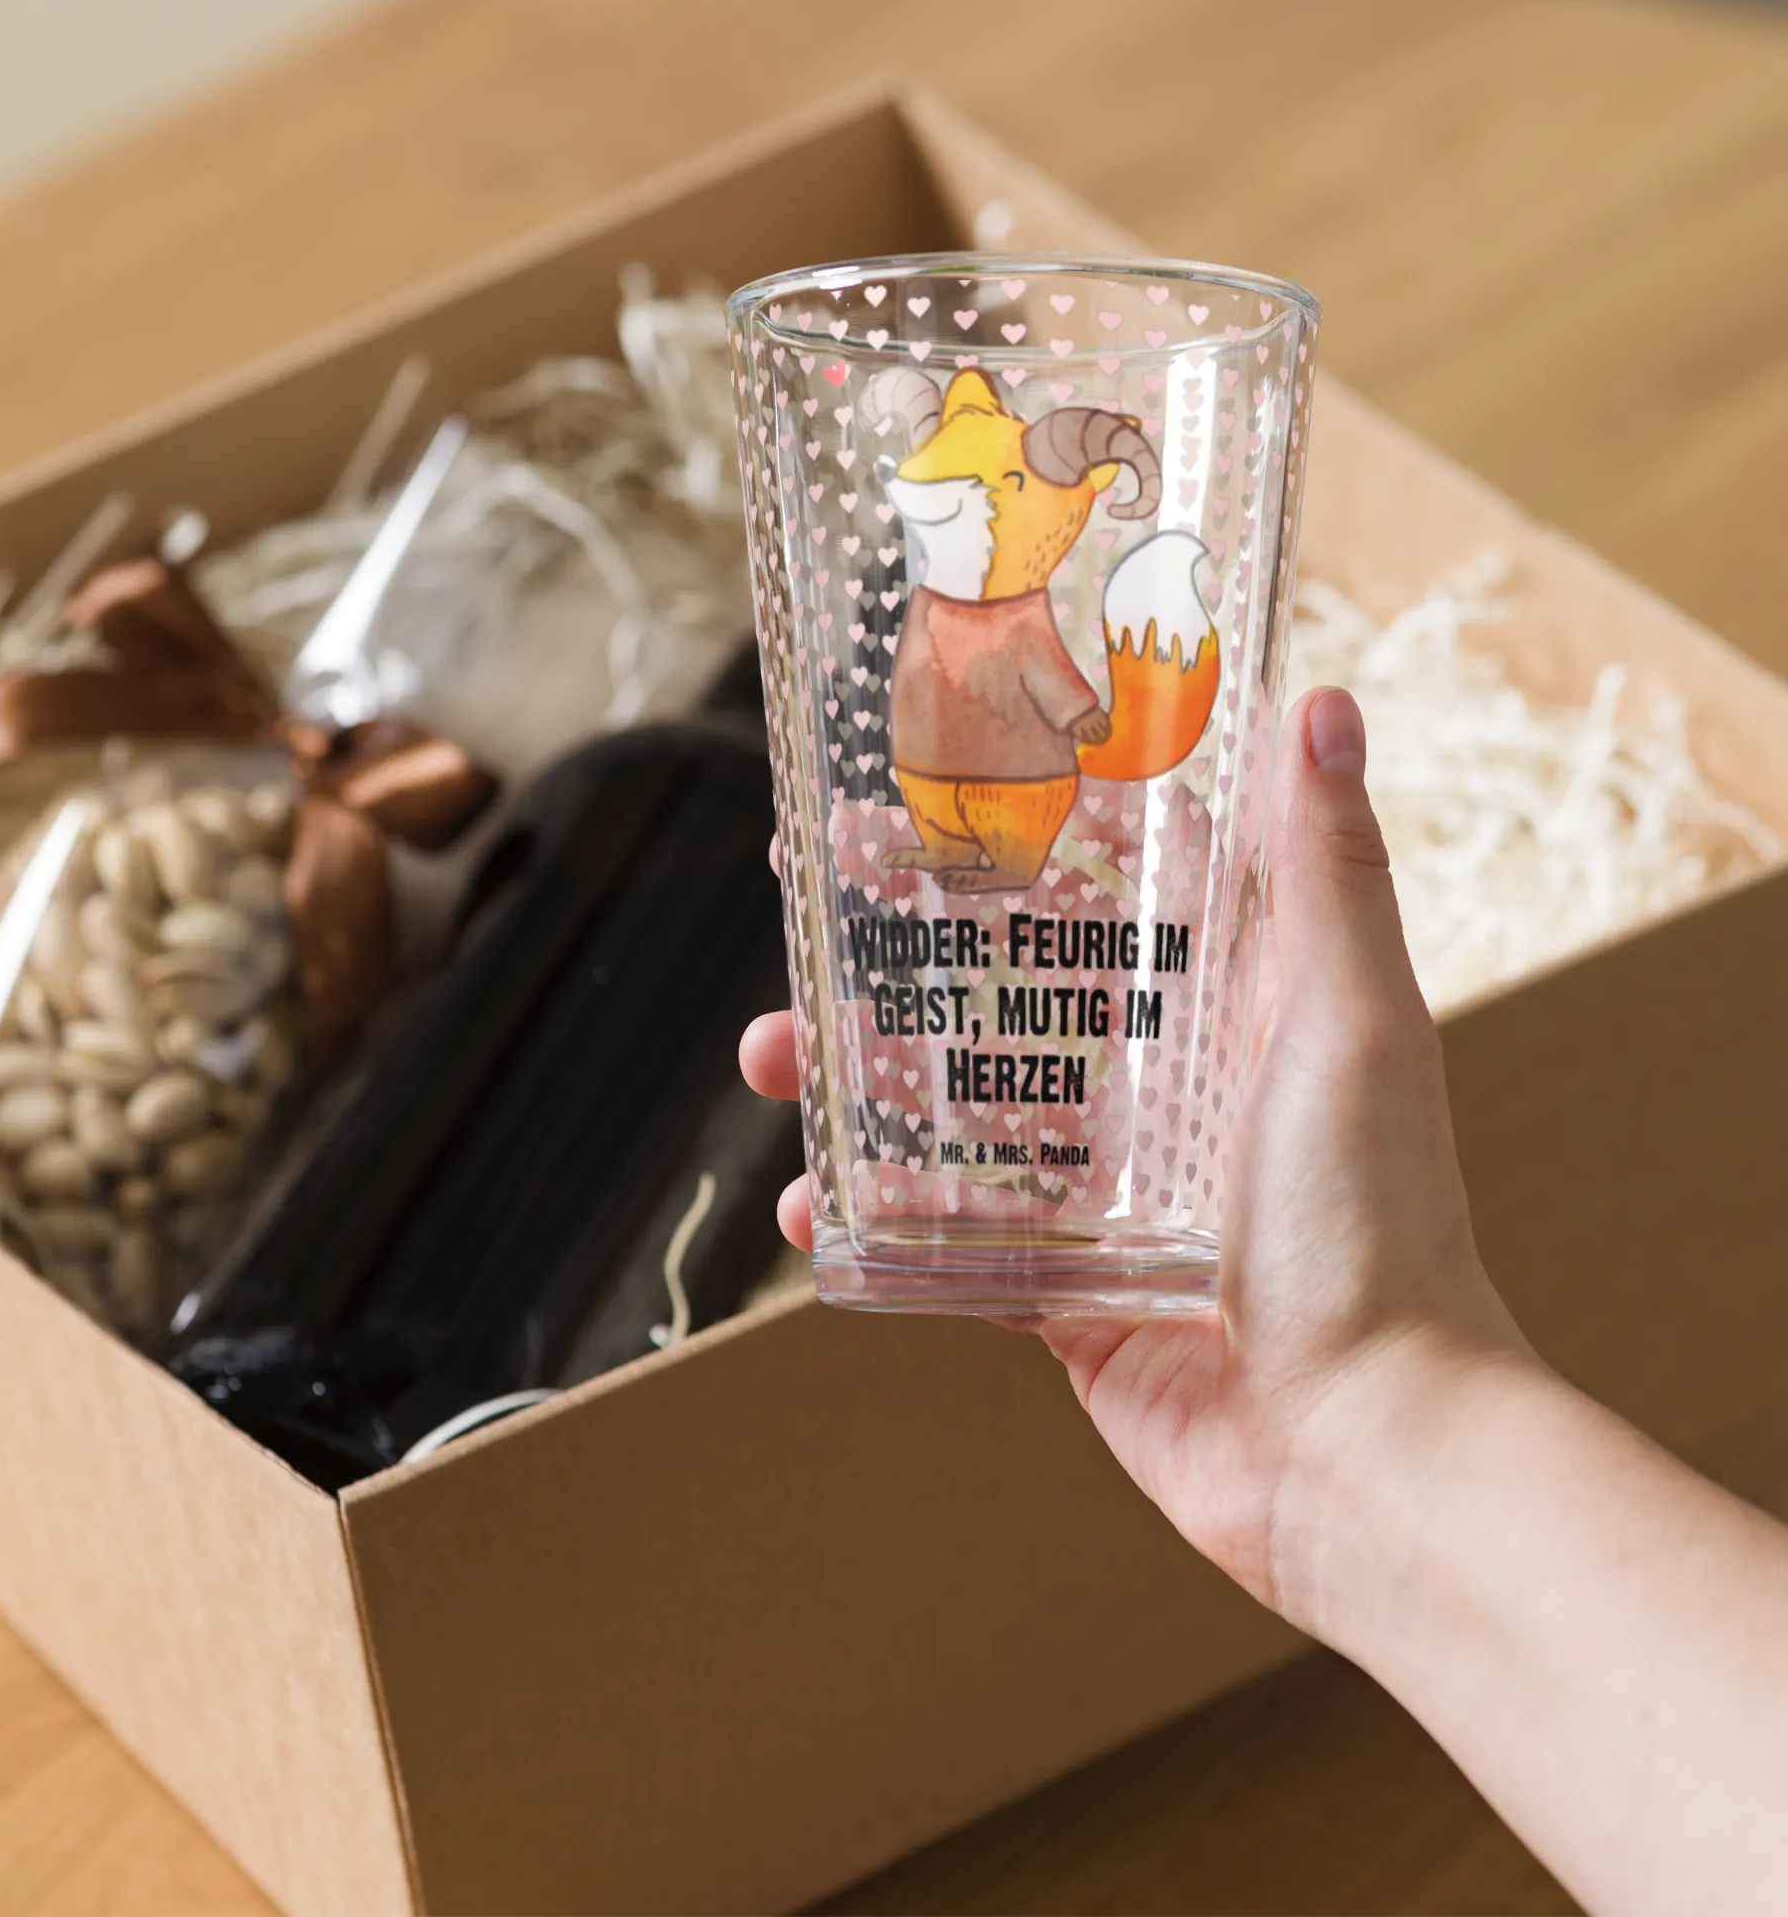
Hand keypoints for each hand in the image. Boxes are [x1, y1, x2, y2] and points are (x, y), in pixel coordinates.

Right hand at [739, 687, 1527, 1627]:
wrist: (1363, 1449)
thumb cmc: (1377, 1225)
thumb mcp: (1352, 1022)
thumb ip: (1328, 871)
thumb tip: (1322, 702)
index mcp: (1224, 1008)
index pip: (1099, 885)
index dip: (1007, 822)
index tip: (921, 771)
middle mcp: (1159, 1089)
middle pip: (998, 982)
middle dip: (894, 933)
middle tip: (804, 887)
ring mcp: (1103, 1191)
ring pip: (950, 1102)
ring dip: (854, 1070)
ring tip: (772, 1053)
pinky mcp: (1063, 1290)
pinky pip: (945, 1238)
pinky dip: (872, 1217)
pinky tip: (808, 1208)